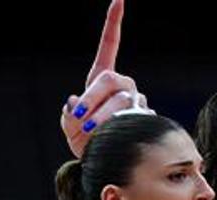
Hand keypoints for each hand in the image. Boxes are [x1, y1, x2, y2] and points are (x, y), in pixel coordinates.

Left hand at [60, 0, 149, 156]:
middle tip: (80, 118)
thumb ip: (69, 117)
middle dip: (93, 98)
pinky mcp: (147, 118)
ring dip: (104, 118)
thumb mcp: (71, 129)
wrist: (108, 161)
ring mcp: (138, 101)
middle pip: (111, 80)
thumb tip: (73, 103)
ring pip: (123, 102)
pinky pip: (133, 120)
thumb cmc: (86, 141)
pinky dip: (117, 131)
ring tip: (93, 134)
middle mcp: (124, 85)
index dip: (113, 23)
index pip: (109, 46)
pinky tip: (114, 138)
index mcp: (103, 79)